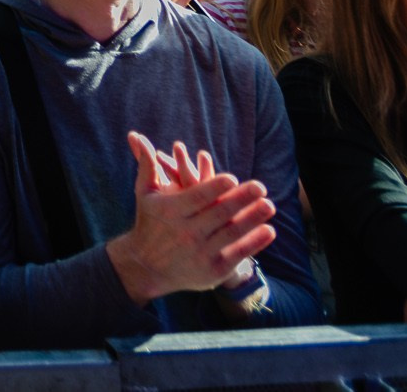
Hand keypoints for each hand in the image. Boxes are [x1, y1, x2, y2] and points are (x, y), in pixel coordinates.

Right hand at [106, 132, 276, 304]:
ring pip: (231, 233)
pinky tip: (268, 230)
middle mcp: (185, 233)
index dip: (214, 187)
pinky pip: (237, 254)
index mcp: (171, 211)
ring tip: (269, 205)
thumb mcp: (144, 193)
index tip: (232, 177)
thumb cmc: (149, 222)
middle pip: (218, 214)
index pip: (196, 197)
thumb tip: (136, 135)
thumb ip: (147, 165)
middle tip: (260, 187)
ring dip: (253, 219)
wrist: (146, 267)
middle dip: (241, 200)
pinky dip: (255, 243)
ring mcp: (200, 253)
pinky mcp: (212, 270)